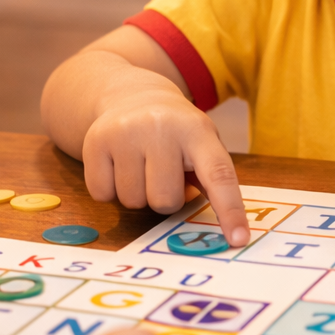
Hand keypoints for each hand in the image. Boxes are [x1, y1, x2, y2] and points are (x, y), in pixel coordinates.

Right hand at [81, 88, 250, 246]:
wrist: (131, 95)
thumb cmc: (174, 133)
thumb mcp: (201, 144)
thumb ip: (211, 180)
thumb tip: (228, 230)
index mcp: (197, 132)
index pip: (218, 174)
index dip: (230, 209)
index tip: (239, 239)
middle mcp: (161, 127)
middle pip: (165, 201)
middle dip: (165, 198)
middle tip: (162, 174)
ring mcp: (125, 132)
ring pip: (132, 201)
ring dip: (137, 194)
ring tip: (139, 165)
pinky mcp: (95, 142)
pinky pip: (103, 195)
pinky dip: (109, 190)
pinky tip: (117, 164)